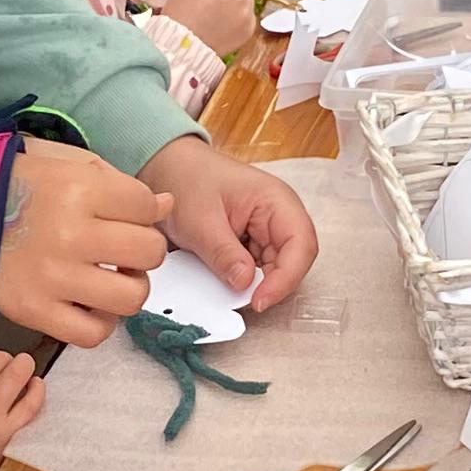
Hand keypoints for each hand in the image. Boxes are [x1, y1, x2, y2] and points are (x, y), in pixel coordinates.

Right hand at [0, 137, 169, 341]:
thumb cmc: (14, 186)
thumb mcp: (65, 165)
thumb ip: (118, 183)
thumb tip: (166, 205)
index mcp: (79, 189)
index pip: (147, 208)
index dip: (143, 213)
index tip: (124, 216)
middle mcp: (71, 234)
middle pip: (149, 253)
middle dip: (142, 252)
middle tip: (121, 251)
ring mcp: (53, 277)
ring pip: (131, 298)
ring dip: (128, 290)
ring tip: (109, 279)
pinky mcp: (34, 310)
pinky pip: (93, 334)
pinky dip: (101, 324)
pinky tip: (91, 306)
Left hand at [142, 136, 317, 308]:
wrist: (169, 169)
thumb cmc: (187, 180)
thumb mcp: (200, 221)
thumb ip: (224, 254)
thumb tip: (245, 284)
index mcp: (277, 200)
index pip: (301, 245)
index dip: (286, 278)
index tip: (260, 300)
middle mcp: (280, 216)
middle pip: (293, 261)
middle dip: (271, 284)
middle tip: (242, 301)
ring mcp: (268, 230)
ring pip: (276, 269)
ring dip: (256, 283)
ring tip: (226, 285)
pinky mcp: (253, 242)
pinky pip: (258, 269)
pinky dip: (244, 278)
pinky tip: (224, 276)